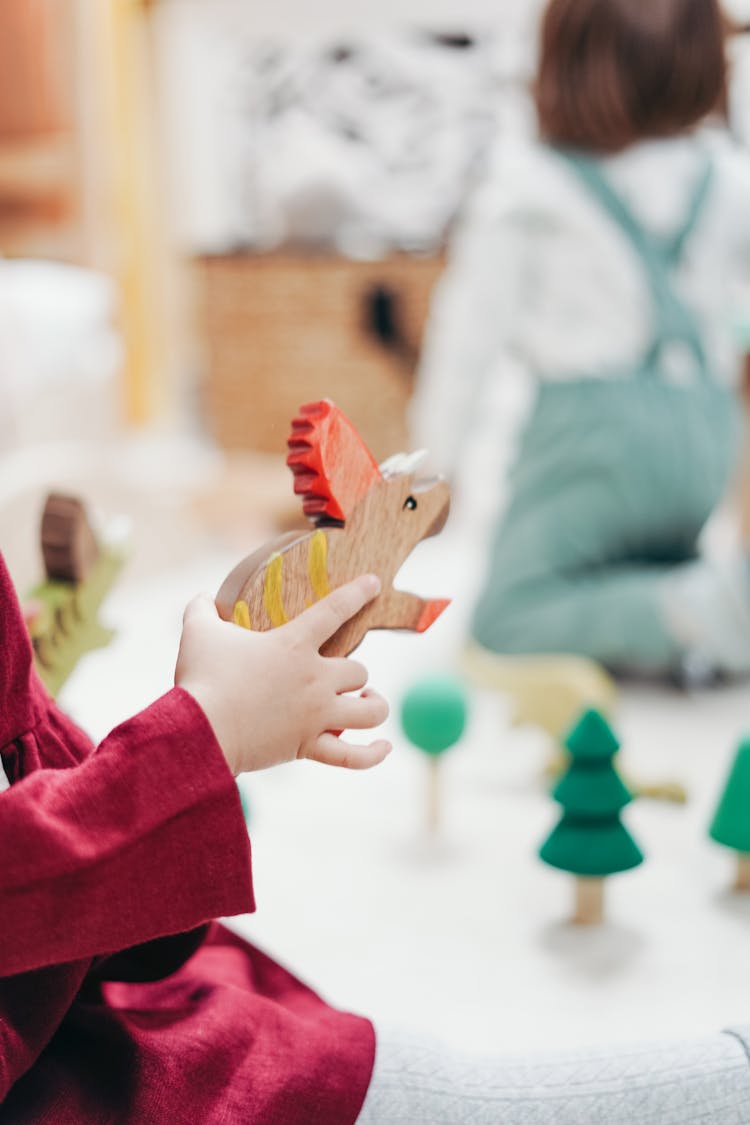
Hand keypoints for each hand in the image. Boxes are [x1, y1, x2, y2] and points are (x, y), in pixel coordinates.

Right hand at [175, 574, 390, 775]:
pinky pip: (353, 757)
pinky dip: (372, 755)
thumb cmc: (201, 678)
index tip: (374, 583)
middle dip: (353, 673)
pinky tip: (384, 747)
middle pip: (359, 671)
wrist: (199, 732)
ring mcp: (316, 715)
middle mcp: (315, 679)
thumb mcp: (198, 632)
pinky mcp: (308, 747)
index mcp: (294, 645)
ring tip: (366, 700)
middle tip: (336, 676)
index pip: (335, 611)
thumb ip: (202, 609)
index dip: (358, 594)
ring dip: (374, 705)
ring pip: (370, 711)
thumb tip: (202, 597)